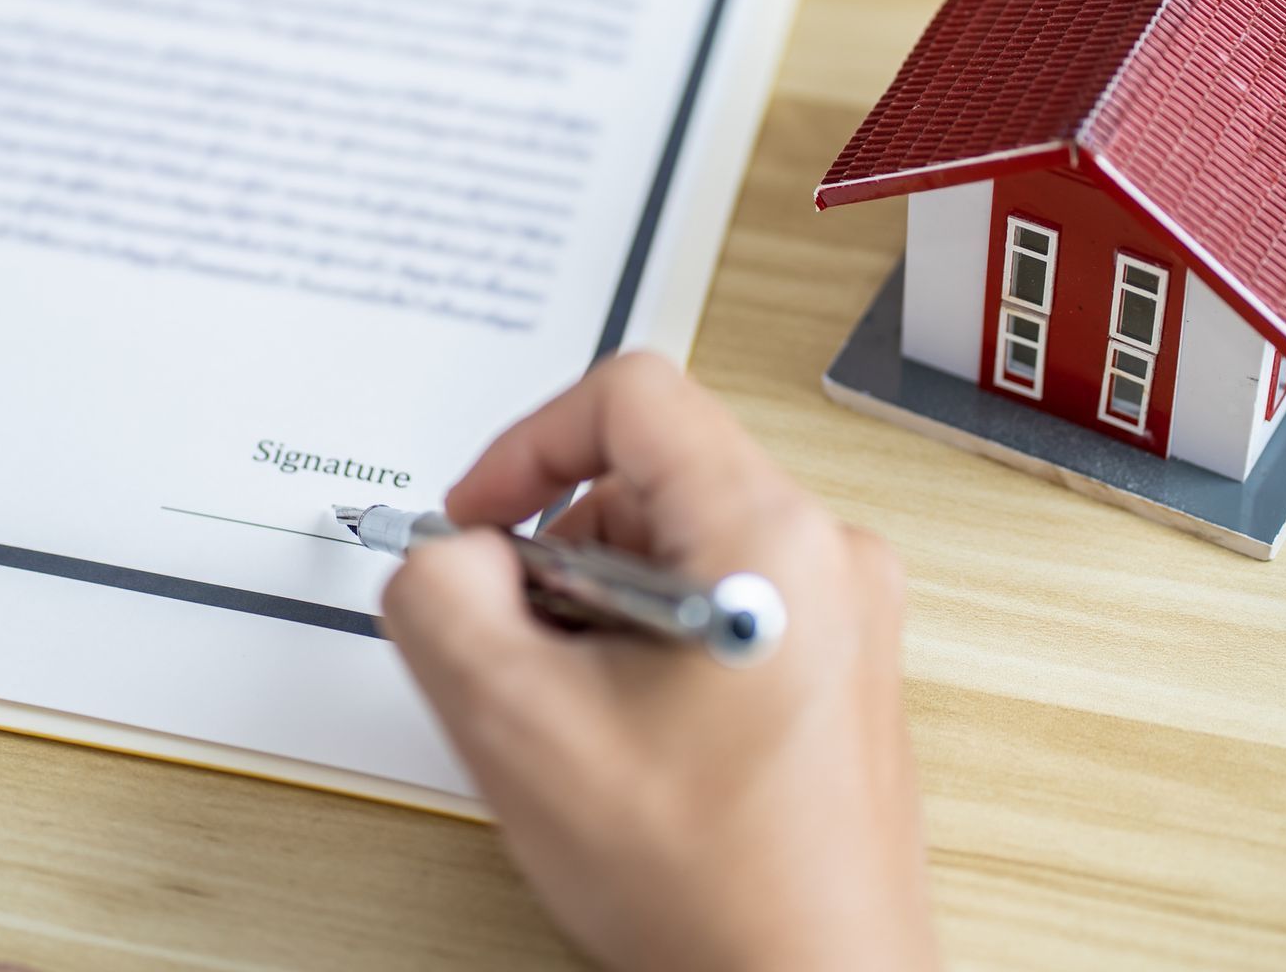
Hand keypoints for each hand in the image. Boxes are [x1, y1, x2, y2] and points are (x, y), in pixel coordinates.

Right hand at [383, 353, 938, 971]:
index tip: (481, 522)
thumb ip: (442, 601)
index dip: (527, 446)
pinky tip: (627, 734)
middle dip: (557, 547)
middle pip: (650, 472)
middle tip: (523, 644)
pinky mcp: (836, 663)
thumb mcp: (518, 726)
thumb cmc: (713, 888)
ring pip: (677, 541)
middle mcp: (827, 556)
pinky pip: (717, 597)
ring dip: (599, 603)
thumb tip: (448, 555)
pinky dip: (646, 640)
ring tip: (580, 708)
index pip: (630, 397)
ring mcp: (843, 612)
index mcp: (770, 537)